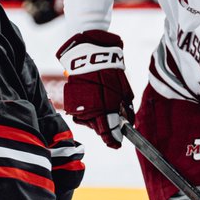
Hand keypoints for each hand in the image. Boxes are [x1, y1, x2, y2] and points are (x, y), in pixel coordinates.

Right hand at [58, 29, 134, 147]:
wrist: (90, 56)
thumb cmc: (111, 72)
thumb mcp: (124, 92)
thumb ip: (125, 110)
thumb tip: (127, 123)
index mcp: (106, 109)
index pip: (109, 133)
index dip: (114, 141)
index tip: (117, 144)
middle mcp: (92, 111)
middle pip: (99, 130)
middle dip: (106, 127)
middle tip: (112, 119)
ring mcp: (80, 108)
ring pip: (90, 122)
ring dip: (96, 119)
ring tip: (101, 103)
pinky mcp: (71, 103)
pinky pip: (81, 114)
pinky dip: (87, 111)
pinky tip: (91, 100)